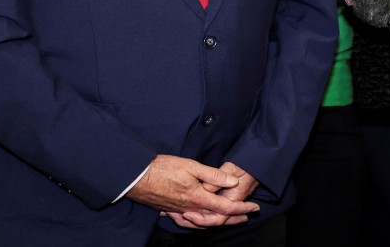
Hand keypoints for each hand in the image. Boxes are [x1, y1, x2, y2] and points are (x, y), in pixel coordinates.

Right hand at [127, 154, 258, 227]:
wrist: (135, 176)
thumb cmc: (162, 168)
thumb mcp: (191, 165)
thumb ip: (213, 175)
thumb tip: (232, 181)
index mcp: (197, 197)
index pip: (225, 207)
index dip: (242, 208)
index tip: (254, 208)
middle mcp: (189, 208)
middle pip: (216, 219)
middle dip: (233, 219)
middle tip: (247, 216)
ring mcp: (178, 211)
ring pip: (202, 222)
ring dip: (217, 221)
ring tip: (228, 219)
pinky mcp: (168, 210)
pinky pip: (186, 222)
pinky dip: (196, 224)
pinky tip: (198, 221)